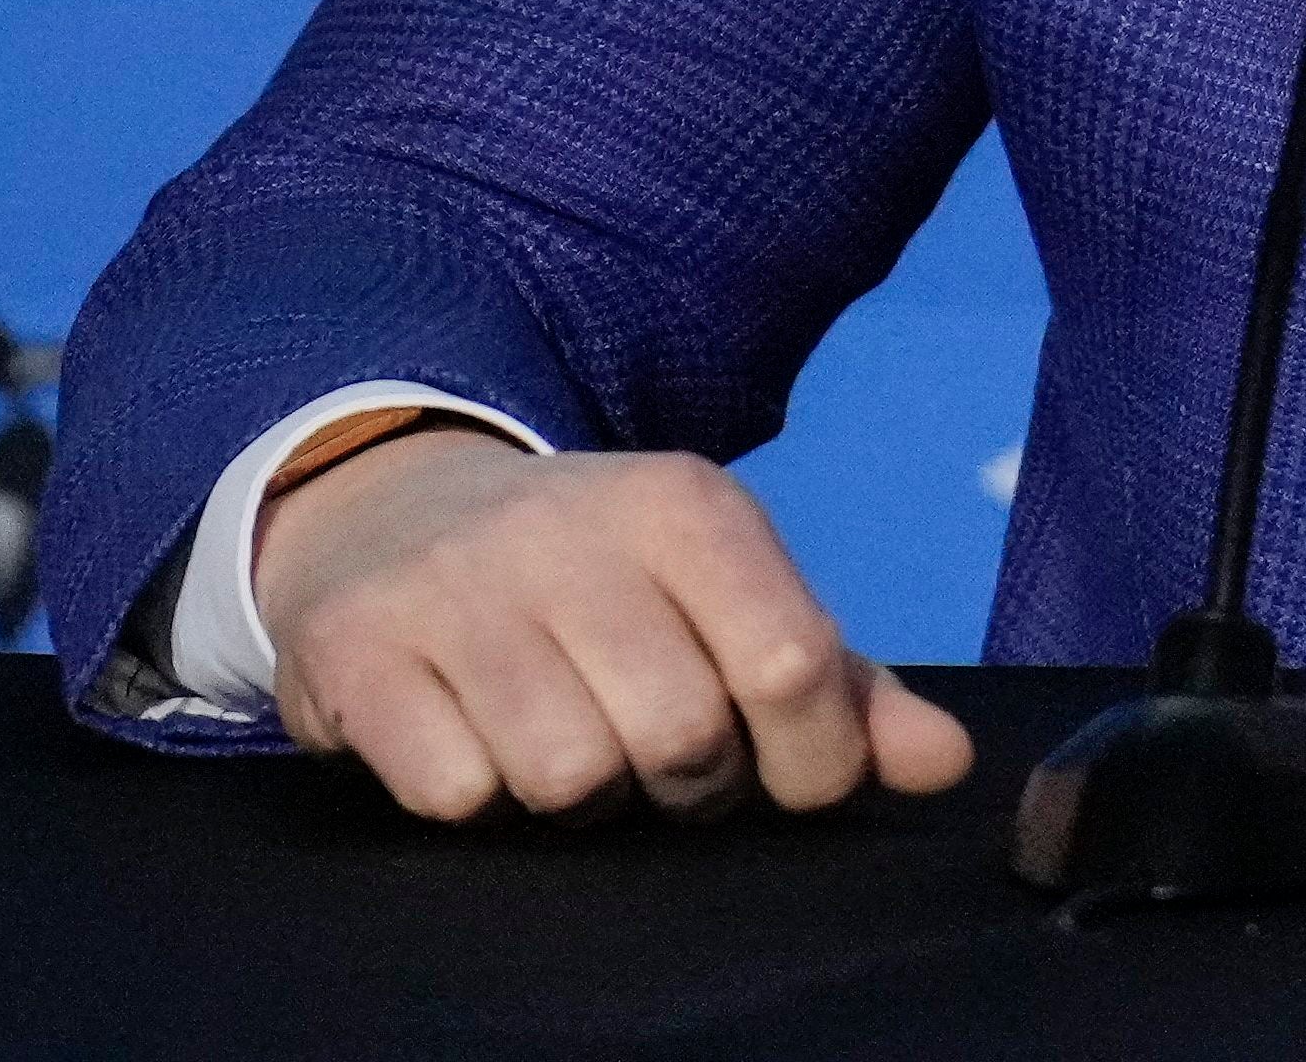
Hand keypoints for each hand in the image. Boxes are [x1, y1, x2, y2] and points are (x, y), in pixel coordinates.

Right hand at [255, 430, 973, 823]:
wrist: (395, 514)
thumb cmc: (599, 583)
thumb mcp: (727, 600)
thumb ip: (844, 688)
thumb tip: (946, 766)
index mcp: (689, 507)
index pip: (793, 665)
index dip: (807, 760)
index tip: (782, 770)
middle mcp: (575, 531)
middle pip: (682, 737)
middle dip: (684, 784)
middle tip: (651, 750)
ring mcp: (458, 587)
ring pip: (567, 777)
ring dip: (576, 797)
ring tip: (561, 737)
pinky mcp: (358, 649)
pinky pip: (455, 792)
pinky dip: (472, 793)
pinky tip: (468, 734)